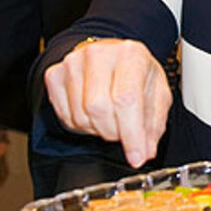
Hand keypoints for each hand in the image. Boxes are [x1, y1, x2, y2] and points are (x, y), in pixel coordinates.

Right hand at [43, 38, 170, 166]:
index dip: (131, 134)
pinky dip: (80, 124)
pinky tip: (92, 112)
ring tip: (109, 116)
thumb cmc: (134, 74)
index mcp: (132, 55)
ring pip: (81, 116)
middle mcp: (100, 54)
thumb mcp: (156, 94)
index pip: (127, 100)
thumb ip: (154, 124)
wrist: (111, 56)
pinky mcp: (55, 74)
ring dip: (97, 128)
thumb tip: (145, 151)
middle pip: (100, 109)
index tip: (136, 156)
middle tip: (123, 129)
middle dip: (114, 132)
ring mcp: (73, 63)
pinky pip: (64, 116)